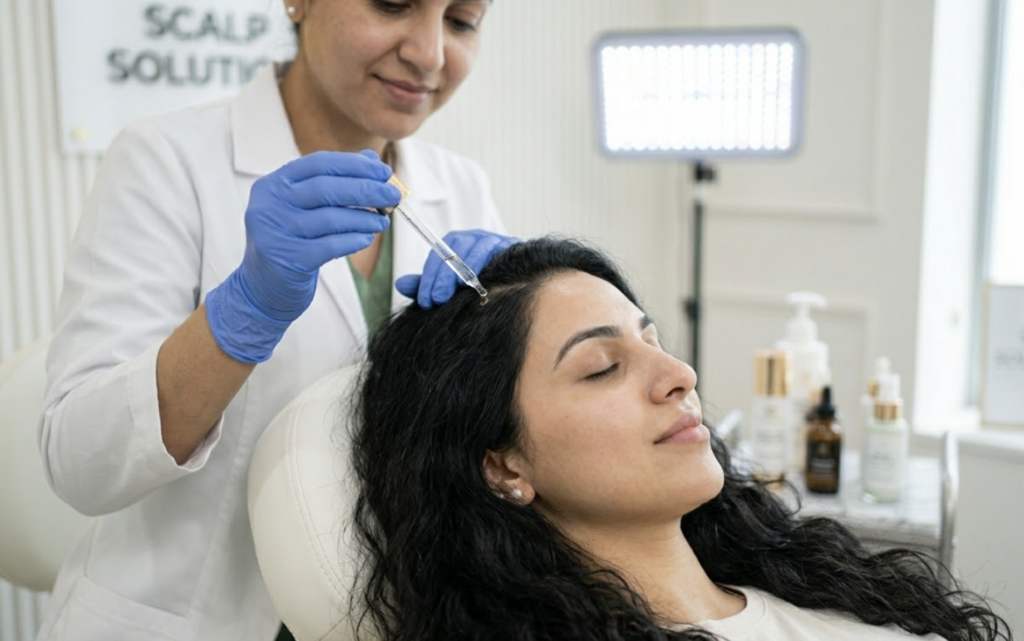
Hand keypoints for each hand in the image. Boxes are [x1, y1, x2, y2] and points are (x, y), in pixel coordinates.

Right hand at [205, 150, 401, 362]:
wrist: (264, 286)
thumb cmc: (292, 240)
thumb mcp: (306, 207)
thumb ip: (335, 182)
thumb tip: (372, 161)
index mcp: (274, 183)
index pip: (319, 163)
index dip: (355, 165)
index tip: (384, 172)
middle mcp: (269, 204)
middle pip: (326, 188)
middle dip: (366, 190)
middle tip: (393, 196)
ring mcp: (275, 232)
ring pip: (330, 218)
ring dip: (364, 217)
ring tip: (382, 221)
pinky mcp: (288, 259)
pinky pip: (330, 245)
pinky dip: (354, 240)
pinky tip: (367, 239)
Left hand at [396, 229, 517, 308]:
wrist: (512, 282)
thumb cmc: (475, 282)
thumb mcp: (446, 286)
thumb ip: (425, 285)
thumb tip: (399, 284)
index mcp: (455, 243)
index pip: (438, 254)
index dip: (430, 278)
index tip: (426, 300)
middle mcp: (473, 238)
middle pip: (456, 248)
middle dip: (445, 275)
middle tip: (438, 299)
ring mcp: (493, 240)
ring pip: (480, 247)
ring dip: (469, 268)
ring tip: (460, 289)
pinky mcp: (512, 247)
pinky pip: (503, 252)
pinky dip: (494, 266)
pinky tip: (487, 284)